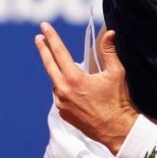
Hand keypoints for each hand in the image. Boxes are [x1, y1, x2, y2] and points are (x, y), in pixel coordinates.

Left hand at [34, 22, 137, 153]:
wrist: (117, 130)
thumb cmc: (118, 101)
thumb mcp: (116, 73)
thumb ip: (109, 52)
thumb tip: (109, 33)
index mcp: (74, 79)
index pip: (59, 52)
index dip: (52, 37)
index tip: (44, 27)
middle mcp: (63, 91)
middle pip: (49, 65)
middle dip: (43, 49)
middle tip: (38, 38)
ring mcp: (61, 103)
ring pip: (57, 82)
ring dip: (61, 74)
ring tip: (71, 71)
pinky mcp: (63, 114)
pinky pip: (60, 96)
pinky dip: (65, 89)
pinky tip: (76, 90)